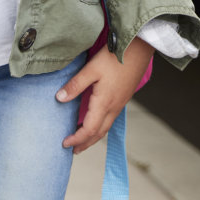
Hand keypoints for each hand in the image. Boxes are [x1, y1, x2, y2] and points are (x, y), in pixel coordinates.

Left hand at [58, 36, 151, 153]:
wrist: (140, 48)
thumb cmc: (115, 57)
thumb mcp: (91, 69)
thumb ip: (75, 85)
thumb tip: (59, 98)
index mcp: (104, 103)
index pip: (89, 130)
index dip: (76, 139)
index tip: (64, 143)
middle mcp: (114, 107)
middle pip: (99, 133)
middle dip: (85, 144)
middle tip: (73, 151)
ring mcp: (120, 103)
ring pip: (106, 127)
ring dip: (94, 137)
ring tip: (83, 141)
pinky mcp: (124, 97)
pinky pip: (111, 119)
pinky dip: (101, 127)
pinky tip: (96, 121)